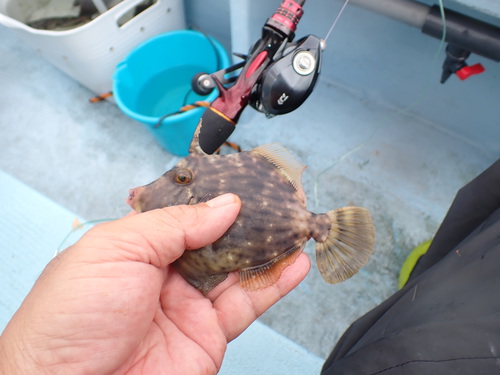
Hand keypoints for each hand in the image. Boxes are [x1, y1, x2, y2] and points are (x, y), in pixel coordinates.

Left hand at [0, 194, 309, 374]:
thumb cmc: (71, 319)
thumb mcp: (118, 249)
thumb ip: (175, 224)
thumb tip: (224, 205)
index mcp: (137, 246)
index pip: (185, 213)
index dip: (215, 197)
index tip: (245, 181)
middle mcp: (165, 273)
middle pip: (217, 239)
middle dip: (248, 221)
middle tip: (279, 200)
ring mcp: (189, 304)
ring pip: (238, 269)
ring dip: (269, 248)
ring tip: (296, 225)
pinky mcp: (209, 334)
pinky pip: (249, 304)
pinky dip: (276, 283)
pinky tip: (295, 264)